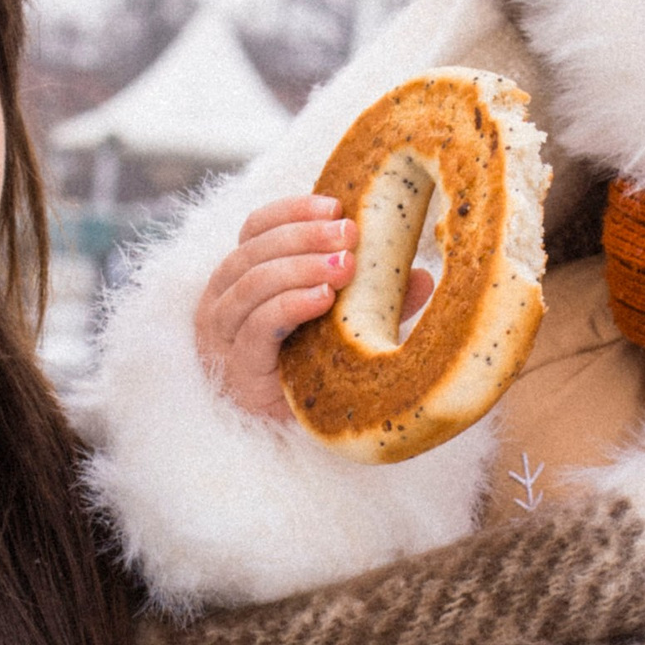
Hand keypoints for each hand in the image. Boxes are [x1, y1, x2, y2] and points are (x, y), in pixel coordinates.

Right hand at [195, 194, 438, 420]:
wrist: (291, 441)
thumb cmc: (313, 373)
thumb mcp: (346, 327)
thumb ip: (375, 300)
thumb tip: (422, 277)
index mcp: (242, 279)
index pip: (254, 229)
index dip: (291, 211)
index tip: (336, 203)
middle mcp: (222, 303)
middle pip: (252, 251)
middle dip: (303, 236)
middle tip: (349, 233)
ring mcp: (222, 338)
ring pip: (251, 284)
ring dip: (299, 267)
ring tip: (345, 265)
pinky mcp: (236, 370)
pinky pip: (257, 328)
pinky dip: (290, 306)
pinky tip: (323, 298)